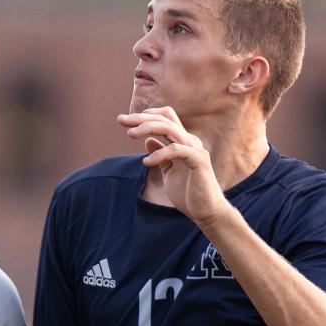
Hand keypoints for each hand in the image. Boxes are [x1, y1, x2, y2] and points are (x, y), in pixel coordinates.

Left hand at [118, 107, 229, 227]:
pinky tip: (146, 162)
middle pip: (164, 119)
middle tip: (121, 120)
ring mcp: (195, 149)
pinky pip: (175, 150)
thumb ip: (160, 156)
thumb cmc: (188, 193)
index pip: (166, 118)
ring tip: (130, 134)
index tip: (127, 120)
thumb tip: (147, 141)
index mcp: (182, 141)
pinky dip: (159, 154)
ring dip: (147, 128)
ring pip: (170, 129)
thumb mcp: (168, 171)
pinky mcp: (198, 160)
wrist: (205, 211)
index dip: (147, 115)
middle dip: (141, 118)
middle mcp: (189, 141)